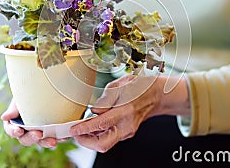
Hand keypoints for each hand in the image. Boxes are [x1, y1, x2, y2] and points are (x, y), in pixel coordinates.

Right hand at [1, 99, 58, 147]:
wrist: (41, 90)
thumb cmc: (27, 94)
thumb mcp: (20, 99)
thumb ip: (14, 109)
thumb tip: (4, 117)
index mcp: (14, 124)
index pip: (11, 131)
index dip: (14, 132)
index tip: (19, 130)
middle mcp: (25, 132)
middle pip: (25, 139)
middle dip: (32, 138)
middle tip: (39, 134)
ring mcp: (37, 133)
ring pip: (40, 142)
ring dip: (46, 142)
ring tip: (54, 141)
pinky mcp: (49, 132)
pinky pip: (54, 138)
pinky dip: (58, 138)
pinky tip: (63, 138)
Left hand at [70, 74, 189, 152]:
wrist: (157, 95)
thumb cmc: (140, 86)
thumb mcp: (122, 84)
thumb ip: (106, 98)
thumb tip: (94, 110)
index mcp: (125, 111)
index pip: (101, 124)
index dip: (84, 128)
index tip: (73, 129)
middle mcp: (127, 125)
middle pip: (103, 144)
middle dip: (86, 142)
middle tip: (75, 133)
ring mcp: (128, 132)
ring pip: (105, 144)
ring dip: (91, 139)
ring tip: (82, 128)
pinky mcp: (127, 133)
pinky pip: (109, 138)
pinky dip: (98, 135)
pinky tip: (93, 126)